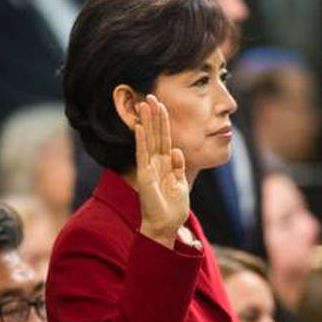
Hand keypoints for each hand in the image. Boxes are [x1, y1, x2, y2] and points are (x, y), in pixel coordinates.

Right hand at [135, 95, 188, 248]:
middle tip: (150, 95)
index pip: (164, 139)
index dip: (163, 122)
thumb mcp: (180, 183)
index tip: (161, 105)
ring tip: (144, 104)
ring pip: (148, 140)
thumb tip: (177, 151)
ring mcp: (148, 168)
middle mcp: (155, 163)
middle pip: (155, 135)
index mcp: (165, 165)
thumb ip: (178, 167)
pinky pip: (142, 154)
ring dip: (146, 122)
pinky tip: (140, 126)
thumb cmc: (173, 208)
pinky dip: (142, 140)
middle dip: (154, 115)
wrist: (165, 226)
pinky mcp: (144, 176)